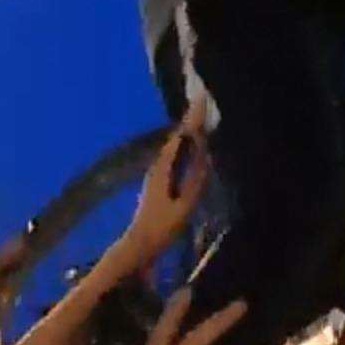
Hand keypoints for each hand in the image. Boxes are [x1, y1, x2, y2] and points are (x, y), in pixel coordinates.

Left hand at [118, 103, 210, 266]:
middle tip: (203, 104)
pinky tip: (191, 148)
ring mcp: (156, 174)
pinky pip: (174, 157)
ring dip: (187, 133)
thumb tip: (205, 154)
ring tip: (200, 120)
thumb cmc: (162, 227)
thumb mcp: (184, 205)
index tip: (201, 100)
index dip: (191, 119)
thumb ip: (195, 180)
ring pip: (174, 147)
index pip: (180, 137)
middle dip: (189, 121)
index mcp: (163, 169)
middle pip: (176, 138)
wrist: (140, 245)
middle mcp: (157, 167)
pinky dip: (184, 147)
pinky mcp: (158, 183)